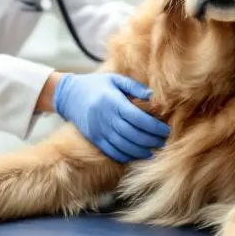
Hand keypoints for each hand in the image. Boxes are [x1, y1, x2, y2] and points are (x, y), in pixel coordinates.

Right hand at [53, 73, 169, 162]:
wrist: (69, 95)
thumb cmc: (97, 85)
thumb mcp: (115, 79)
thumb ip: (134, 86)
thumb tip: (153, 96)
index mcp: (113, 102)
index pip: (138, 118)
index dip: (154, 126)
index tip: (166, 130)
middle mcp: (106, 118)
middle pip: (133, 134)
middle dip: (151, 140)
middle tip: (164, 141)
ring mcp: (99, 130)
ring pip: (124, 146)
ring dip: (142, 151)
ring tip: (155, 150)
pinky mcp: (95, 139)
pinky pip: (113, 151)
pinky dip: (127, 156)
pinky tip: (139, 155)